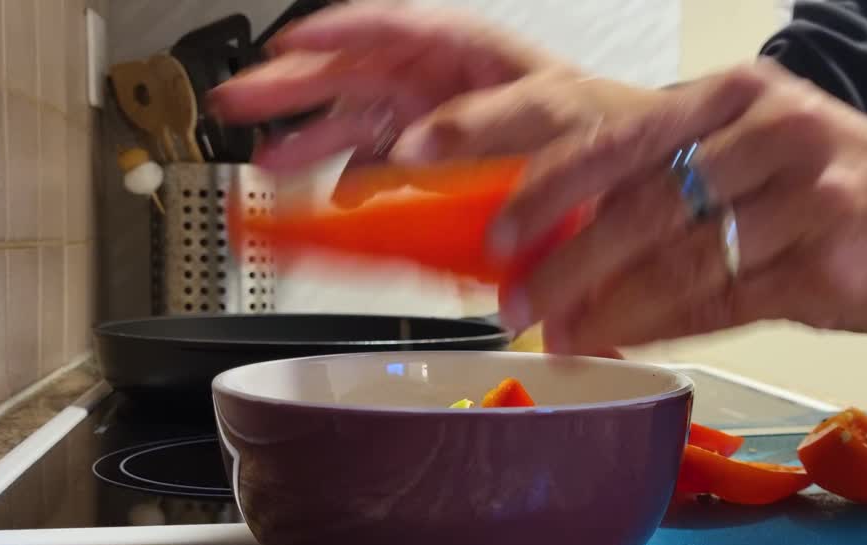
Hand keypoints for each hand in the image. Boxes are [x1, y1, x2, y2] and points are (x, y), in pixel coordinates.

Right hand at [207, 2, 564, 174]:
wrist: (624, 175)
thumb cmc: (597, 123)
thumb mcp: (545, 112)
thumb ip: (477, 126)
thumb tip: (409, 151)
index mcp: (468, 51)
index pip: (389, 28)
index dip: (335, 32)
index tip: (287, 44)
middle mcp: (442, 81)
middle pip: (353, 74)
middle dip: (294, 88)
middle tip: (242, 101)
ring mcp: (434, 123)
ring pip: (356, 123)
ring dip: (309, 140)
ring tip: (266, 158)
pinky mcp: (436, 165)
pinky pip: (381, 166)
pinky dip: (353, 182)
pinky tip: (332, 196)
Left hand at [490, 60, 866, 353]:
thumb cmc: (834, 182)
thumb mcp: (751, 152)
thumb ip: (668, 183)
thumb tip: (567, 242)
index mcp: (733, 95)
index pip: (619, 137)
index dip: (546, 182)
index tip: (493, 227)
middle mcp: (768, 130)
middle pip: (641, 202)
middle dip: (565, 259)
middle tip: (513, 300)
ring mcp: (805, 194)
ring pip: (679, 257)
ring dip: (606, 302)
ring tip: (558, 331)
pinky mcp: (828, 259)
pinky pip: (723, 299)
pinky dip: (663, 323)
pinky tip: (622, 338)